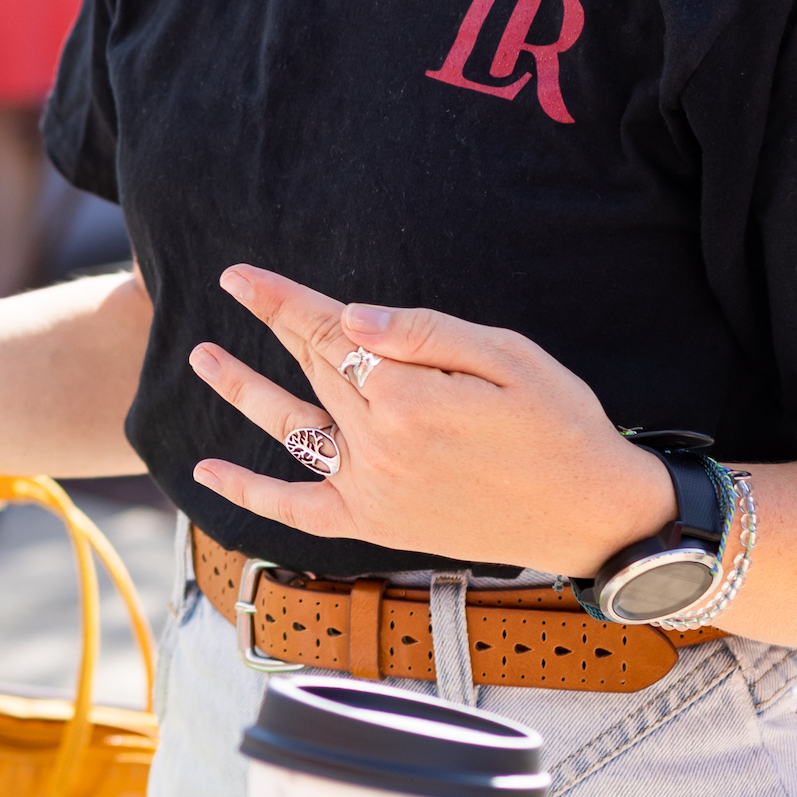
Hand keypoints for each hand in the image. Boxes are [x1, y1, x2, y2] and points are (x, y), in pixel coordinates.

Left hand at [188, 264, 670, 576]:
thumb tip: (351, 317)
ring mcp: (372, 488)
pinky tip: (209, 474)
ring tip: (202, 357)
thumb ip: (425, 333)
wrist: (594, 517)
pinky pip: (298, 510)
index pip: (331, 333)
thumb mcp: (509, 357)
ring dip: (242, 391)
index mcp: (408, 396)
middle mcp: (378, 444)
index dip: (285, 300)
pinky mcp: (375, 523)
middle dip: (274, 323)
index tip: (242, 273)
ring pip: (291, 428)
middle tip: (232, 284)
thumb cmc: (562, 425)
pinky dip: (250, 494)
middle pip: (312, 368)